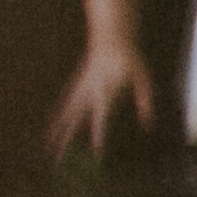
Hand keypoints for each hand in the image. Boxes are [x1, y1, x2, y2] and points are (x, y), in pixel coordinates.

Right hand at [48, 31, 154, 156]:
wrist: (110, 37)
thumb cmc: (131, 59)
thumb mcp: (144, 78)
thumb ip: (146, 100)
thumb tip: (148, 125)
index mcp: (106, 92)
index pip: (102, 118)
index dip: (99, 134)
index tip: (96, 151)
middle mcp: (89, 93)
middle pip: (76, 122)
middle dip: (67, 141)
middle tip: (58, 160)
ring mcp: (80, 89)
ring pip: (66, 114)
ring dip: (57, 132)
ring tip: (48, 149)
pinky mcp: (77, 85)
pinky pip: (65, 106)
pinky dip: (57, 118)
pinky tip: (51, 129)